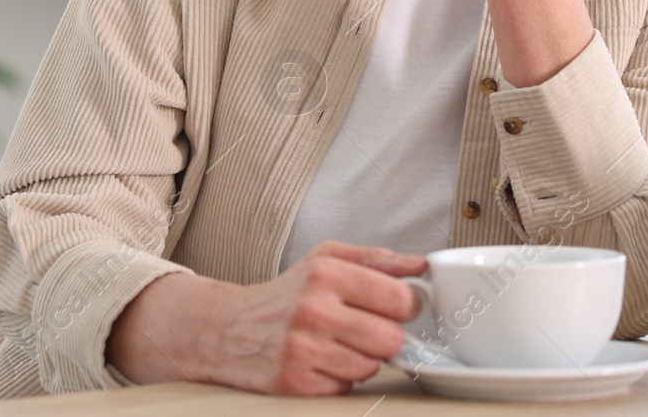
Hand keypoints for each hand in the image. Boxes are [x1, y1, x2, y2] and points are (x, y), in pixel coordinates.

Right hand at [106, 240, 425, 395]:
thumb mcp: (326, 259)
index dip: (407, 305)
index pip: (398, 298)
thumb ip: (376, 259)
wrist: (227, 329)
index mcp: (326, 274)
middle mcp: (313, 310)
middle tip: (370, 329)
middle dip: (387, 336)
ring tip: (342, 344)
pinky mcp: (294, 384)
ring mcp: (302, 350)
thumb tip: (420, 264)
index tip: (399, 307)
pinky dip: (340, 379)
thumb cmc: (286, 292)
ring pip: (370, 367)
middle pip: (390, 339)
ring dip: (363, 359)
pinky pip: (346, 389)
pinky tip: (324, 362)